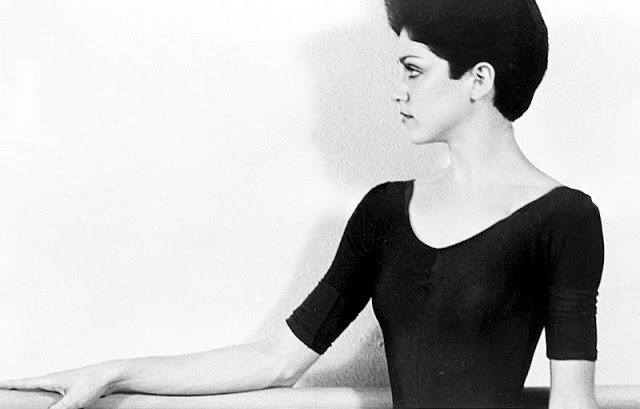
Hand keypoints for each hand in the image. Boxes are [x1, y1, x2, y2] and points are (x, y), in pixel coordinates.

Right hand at [0, 363, 117, 408]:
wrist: (112, 376)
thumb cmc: (94, 383)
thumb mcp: (73, 401)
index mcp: (51, 380)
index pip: (24, 383)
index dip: (10, 385)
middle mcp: (54, 381)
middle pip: (30, 386)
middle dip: (17, 389)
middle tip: (4, 390)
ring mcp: (62, 385)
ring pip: (41, 391)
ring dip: (31, 394)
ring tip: (19, 396)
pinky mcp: (70, 390)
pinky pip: (52, 396)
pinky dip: (45, 399)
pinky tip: (44, 402)